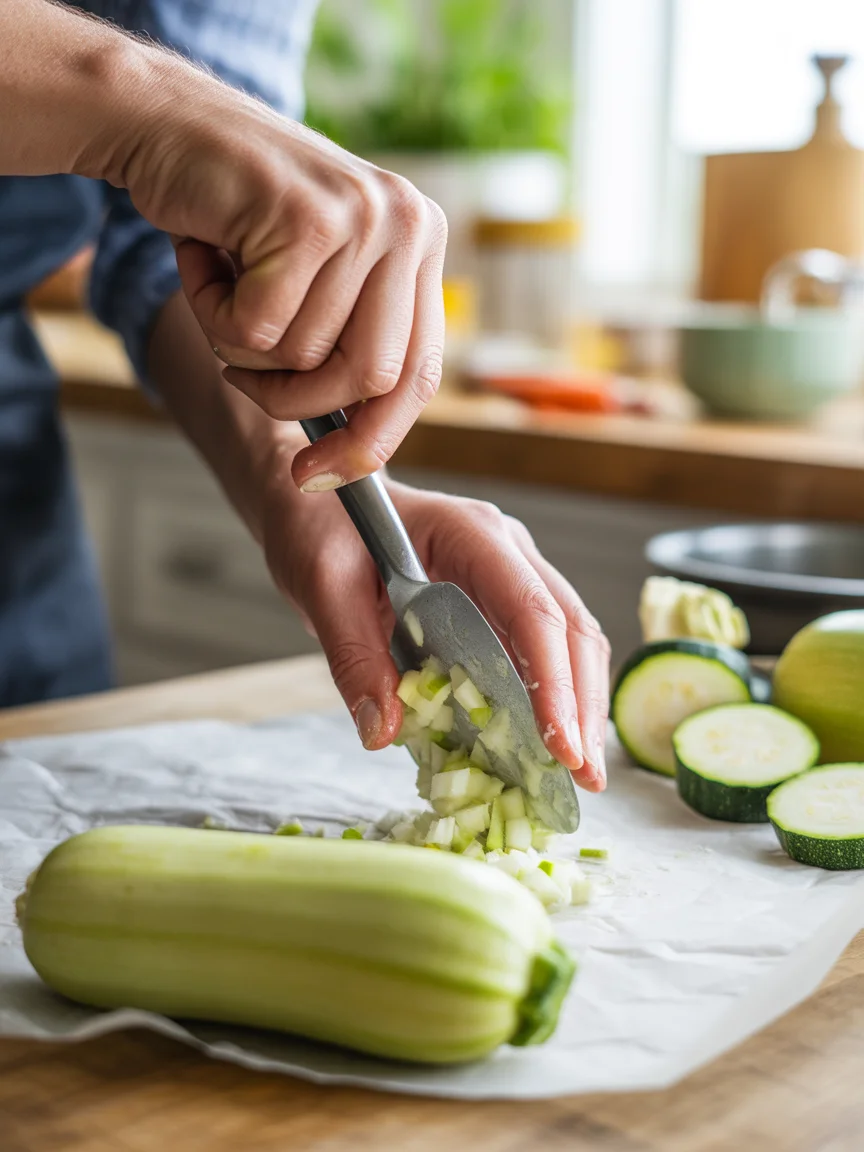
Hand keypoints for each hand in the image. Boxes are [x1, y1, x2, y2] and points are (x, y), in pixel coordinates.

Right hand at [3, 1, 442, 488]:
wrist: (165, 124)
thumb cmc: (235, 218)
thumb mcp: (311, 284)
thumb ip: (346, 347)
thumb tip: (354, 459)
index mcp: (420, 246)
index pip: (419, 375)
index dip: (372, 439)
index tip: (322, 474)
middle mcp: (408, 227)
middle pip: (372, 380)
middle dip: (299, 402)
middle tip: (243, 378)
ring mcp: (365, 218)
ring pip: (307, 358)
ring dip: (243, 348)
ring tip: (223, 287)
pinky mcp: (308, 218)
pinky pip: (258, 330)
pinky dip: (214, 316)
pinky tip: (205, 261)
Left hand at [262, 471, 609, 791]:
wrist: (316, 501)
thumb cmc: (320, 527)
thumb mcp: (322, 586)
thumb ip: (352, 657)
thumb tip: (383, 733)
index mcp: (470, 534)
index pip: (531, 610)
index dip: (553, 681)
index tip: (560, 747)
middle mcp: (506, 550)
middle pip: (570, 628)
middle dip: (583, 706)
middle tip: (585, 778)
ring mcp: (510, 573)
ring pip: (570, 640)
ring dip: (579, 707)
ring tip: (580, 774)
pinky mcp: (498, 603)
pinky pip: (539, 651)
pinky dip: (550, 700)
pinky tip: (545, 746)